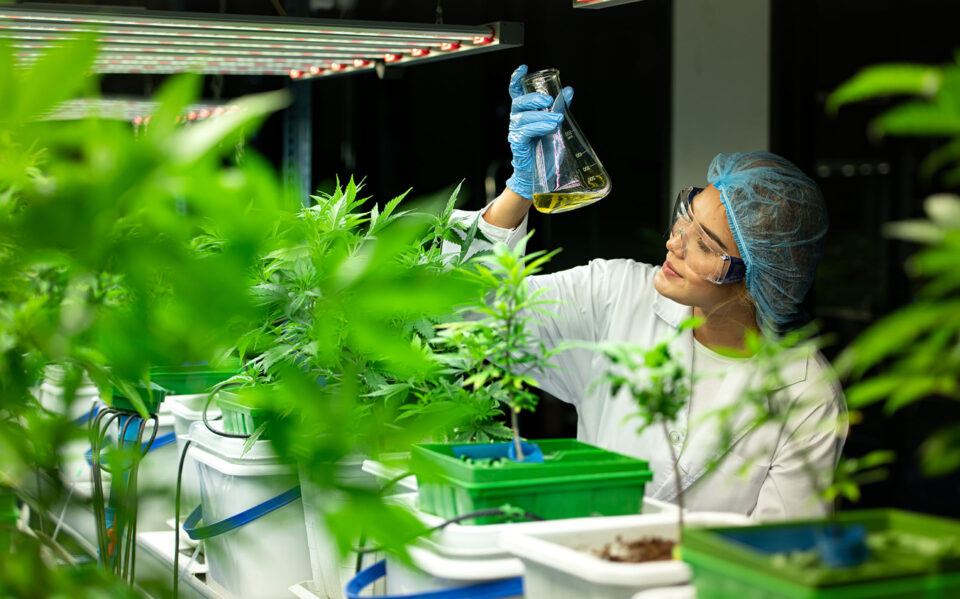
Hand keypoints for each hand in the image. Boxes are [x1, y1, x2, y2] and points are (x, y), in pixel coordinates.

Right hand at [504, 64, 574, 198]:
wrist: (541, 175)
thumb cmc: (545, 149)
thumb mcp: (554, 124)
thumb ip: (559, 107)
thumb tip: (568, 90)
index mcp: (524, 113)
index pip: (516, 93)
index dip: (516, 80)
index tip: (523, 68)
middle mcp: (517, 121)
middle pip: (519, 103)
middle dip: (533, 98)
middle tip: (549, 100)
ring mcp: (515, 133)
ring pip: (523, 118)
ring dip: (542, 116)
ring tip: (557, 120)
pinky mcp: (517, 145)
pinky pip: (525, 132)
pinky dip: (538, 127)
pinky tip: (550, 127)